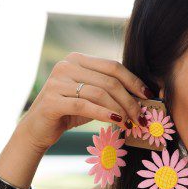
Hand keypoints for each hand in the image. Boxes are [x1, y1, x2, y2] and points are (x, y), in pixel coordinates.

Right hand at [16, 52, 150, 152]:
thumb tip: (144, 95)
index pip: (113, 67)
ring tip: (131, 123)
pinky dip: (105, 114)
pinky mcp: (52, 100)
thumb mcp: (92, 97)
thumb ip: (111, 91)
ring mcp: (57, 81)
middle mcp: (66, 65)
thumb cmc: (69, 112)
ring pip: (99, 93)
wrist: (39, 129)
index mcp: (77, 59)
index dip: (134, 81)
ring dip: (120, 110)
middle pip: (109, 81)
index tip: (149, 95)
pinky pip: (85, 105)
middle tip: (141, 116)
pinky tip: (117, 122)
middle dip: (130, 100)